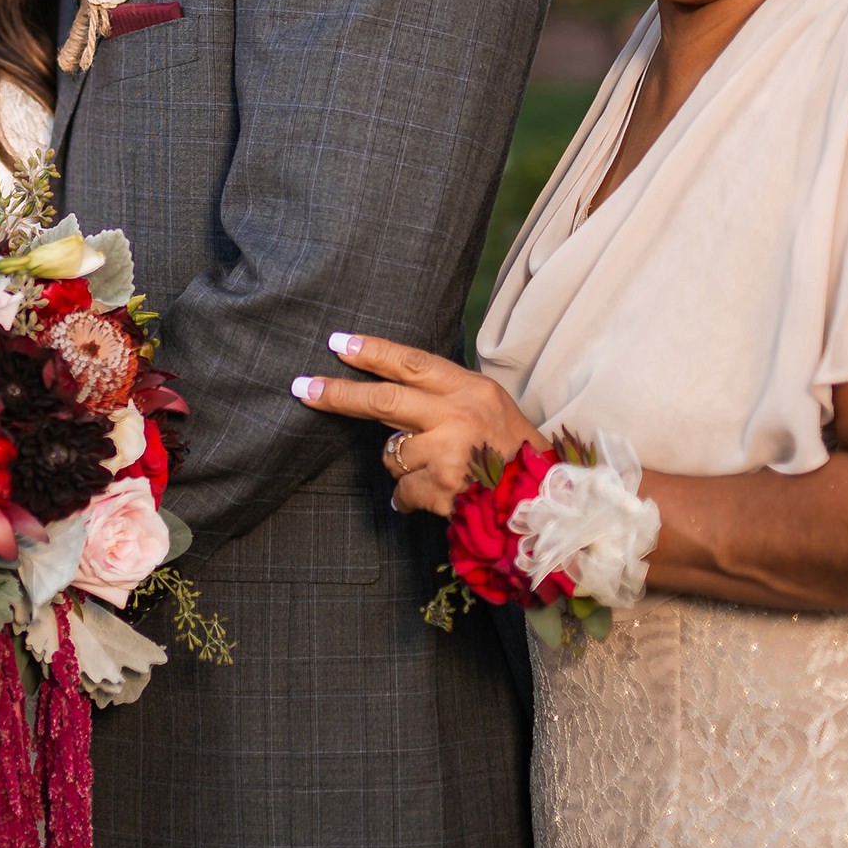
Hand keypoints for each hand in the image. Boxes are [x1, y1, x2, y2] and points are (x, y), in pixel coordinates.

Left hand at [293, 332, 542, 518]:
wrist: (544, 503)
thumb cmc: (514, 453)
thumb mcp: (491, 408)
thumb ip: (446, 397)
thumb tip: (392, 391)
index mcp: (471, 389)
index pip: (412, 363)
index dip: (372, 352)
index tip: (338, 343)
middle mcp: (458, 416)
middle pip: (385, 400)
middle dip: (339, 394)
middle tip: (303, 388)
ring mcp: (449, 454)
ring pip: (393, 453)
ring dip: (403, 464)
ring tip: (436, 470)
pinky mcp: (441, 490)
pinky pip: (401, 490)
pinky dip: (409, 497)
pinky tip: (432, 497)